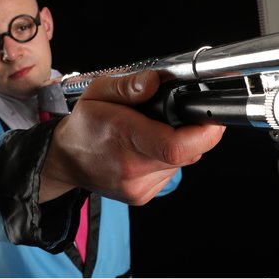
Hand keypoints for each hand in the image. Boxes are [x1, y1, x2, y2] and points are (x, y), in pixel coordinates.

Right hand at [40, 70, 225, 204]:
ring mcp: (138, 187)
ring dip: (178, 145)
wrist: (65, 160)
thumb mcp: (98, 92)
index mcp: (123, 138)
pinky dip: (167, 158)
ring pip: (182, 163)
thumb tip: (155, 82)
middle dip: (192, 132)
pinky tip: (147, 149)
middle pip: (187, 153)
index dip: (205, 133)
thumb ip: (128, 86)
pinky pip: (171, 172)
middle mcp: (133, 169)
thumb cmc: (84, 125)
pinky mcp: (142, 196)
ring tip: (152, 132)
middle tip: (175, 116)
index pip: (176, 146)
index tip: (213, 119)